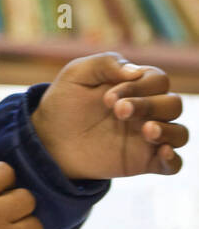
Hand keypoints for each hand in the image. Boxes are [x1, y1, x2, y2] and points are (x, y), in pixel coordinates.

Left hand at [31, 53, 187, 180]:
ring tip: (146, 131)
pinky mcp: (143, 162)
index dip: (139, 86)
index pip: (158, 80)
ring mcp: (147, 138)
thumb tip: (136, 71)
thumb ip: (106, 63)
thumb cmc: (64, 102)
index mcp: (137, 87)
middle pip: (173, 105)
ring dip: (168, 130)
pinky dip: (173, 160)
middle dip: (149, 105)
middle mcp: (148, 111)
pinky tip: (161, 152)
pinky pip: (173, 165)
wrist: (49, 138)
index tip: (107, 98)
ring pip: (180, 133)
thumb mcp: (77, 74)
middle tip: (118, 112)